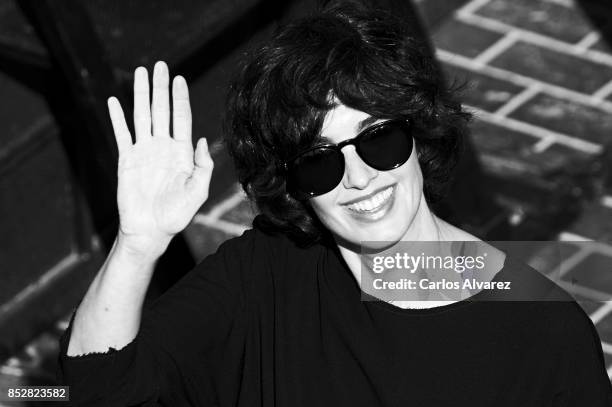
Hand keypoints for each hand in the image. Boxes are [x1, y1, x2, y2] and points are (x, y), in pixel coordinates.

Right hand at [108, 61, 212, 254]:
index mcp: (181, 153)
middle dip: (161, 88)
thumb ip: (203, 166)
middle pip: (161, 110)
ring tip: (140, 73)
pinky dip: (117, 118)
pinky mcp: (127, 160)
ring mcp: (144, 152)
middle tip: (160, 65)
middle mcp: (163, 147)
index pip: (181, 118)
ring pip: (141, 116)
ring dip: (140, 94)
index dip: (180, 98)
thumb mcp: (198, 192)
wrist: (151, 230)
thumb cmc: (177, 215)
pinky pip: (121, 134)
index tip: (179, 79)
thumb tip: (203, 139)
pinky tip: (113, 101)